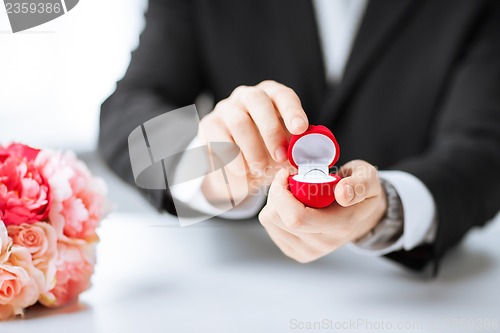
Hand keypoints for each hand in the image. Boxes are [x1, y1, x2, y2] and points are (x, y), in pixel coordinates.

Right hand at [199, 80, 308, 205]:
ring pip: (238, 122)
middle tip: (281, 157)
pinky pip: (219, 139)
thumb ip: (298, 150)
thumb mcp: (285, 149)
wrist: (236, 165)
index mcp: (271, 96)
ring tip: (261, 170)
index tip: (300, 129)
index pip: (282, 95)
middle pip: (257, 101)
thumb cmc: (267, 151)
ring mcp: (225, 108)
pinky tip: (243, 172)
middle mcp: (247, 96)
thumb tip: (315, 159)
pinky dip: (233, 159)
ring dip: (252, 149)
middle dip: (271, 130)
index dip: (292, 110)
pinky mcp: (209, 125)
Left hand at [258, 160, 386, 262]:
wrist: (361, 213)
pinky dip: (274, 210)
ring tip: (292, 191)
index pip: (297, 218)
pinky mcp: (295, 251)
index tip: (287, 173)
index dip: (282, 192)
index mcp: (341, 225)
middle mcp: (323, 243)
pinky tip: (290, 203)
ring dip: (274, 200)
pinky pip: (270, 227)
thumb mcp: (367, 177)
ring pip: (270, 221)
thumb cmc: (359, 190)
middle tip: (289, 178)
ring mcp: (308, 251)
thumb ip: (359, 184)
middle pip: (278, 218)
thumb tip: (343, 193)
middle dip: (276, 192)